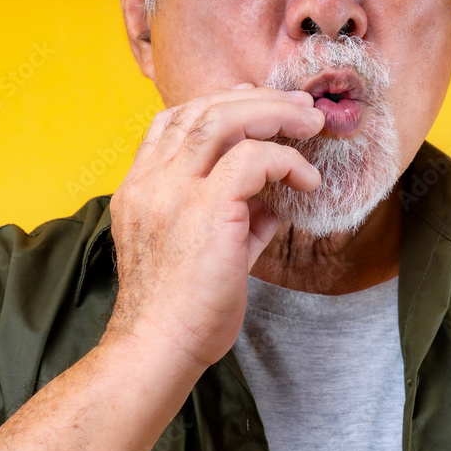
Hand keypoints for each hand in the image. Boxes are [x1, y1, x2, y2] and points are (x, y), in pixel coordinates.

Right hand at [105, 84, 324, 368]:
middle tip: (299, 109)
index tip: (254, 104)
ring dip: (274, 114)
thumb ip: (234, 220)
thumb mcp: (202, 254)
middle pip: (201, 110)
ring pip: (223, 120)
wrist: (158, 349)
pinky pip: (253, 159)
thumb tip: (272, 201)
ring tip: (311, 124)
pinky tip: (308, 179)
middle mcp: (150, 182)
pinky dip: (286, 160)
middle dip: (257, 100)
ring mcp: (172, 191)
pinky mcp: (205, 209)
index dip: (217, 106)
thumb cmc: (181, 313)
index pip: (171, 123)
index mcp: (139, 190)